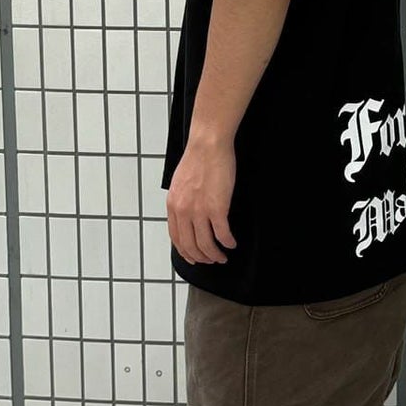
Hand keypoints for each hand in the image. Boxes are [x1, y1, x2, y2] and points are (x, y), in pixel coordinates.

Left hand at [166, 137, 238, 263]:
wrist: (208, 144)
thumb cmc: (197, 158)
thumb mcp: (180, 183)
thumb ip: (181, 201)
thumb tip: (187, 215)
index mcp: (173, 205)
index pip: (176, 239)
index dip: (186, 252)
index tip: (194, 257)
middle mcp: (184, 211)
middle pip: (191, 246)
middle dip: (202, 258)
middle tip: (211, 260)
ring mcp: (200, 211)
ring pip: (206, 244)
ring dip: (215, 255)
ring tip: (223, 256)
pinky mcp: (217, 208)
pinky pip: (222, 234)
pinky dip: (228, 242)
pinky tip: (232, 243)